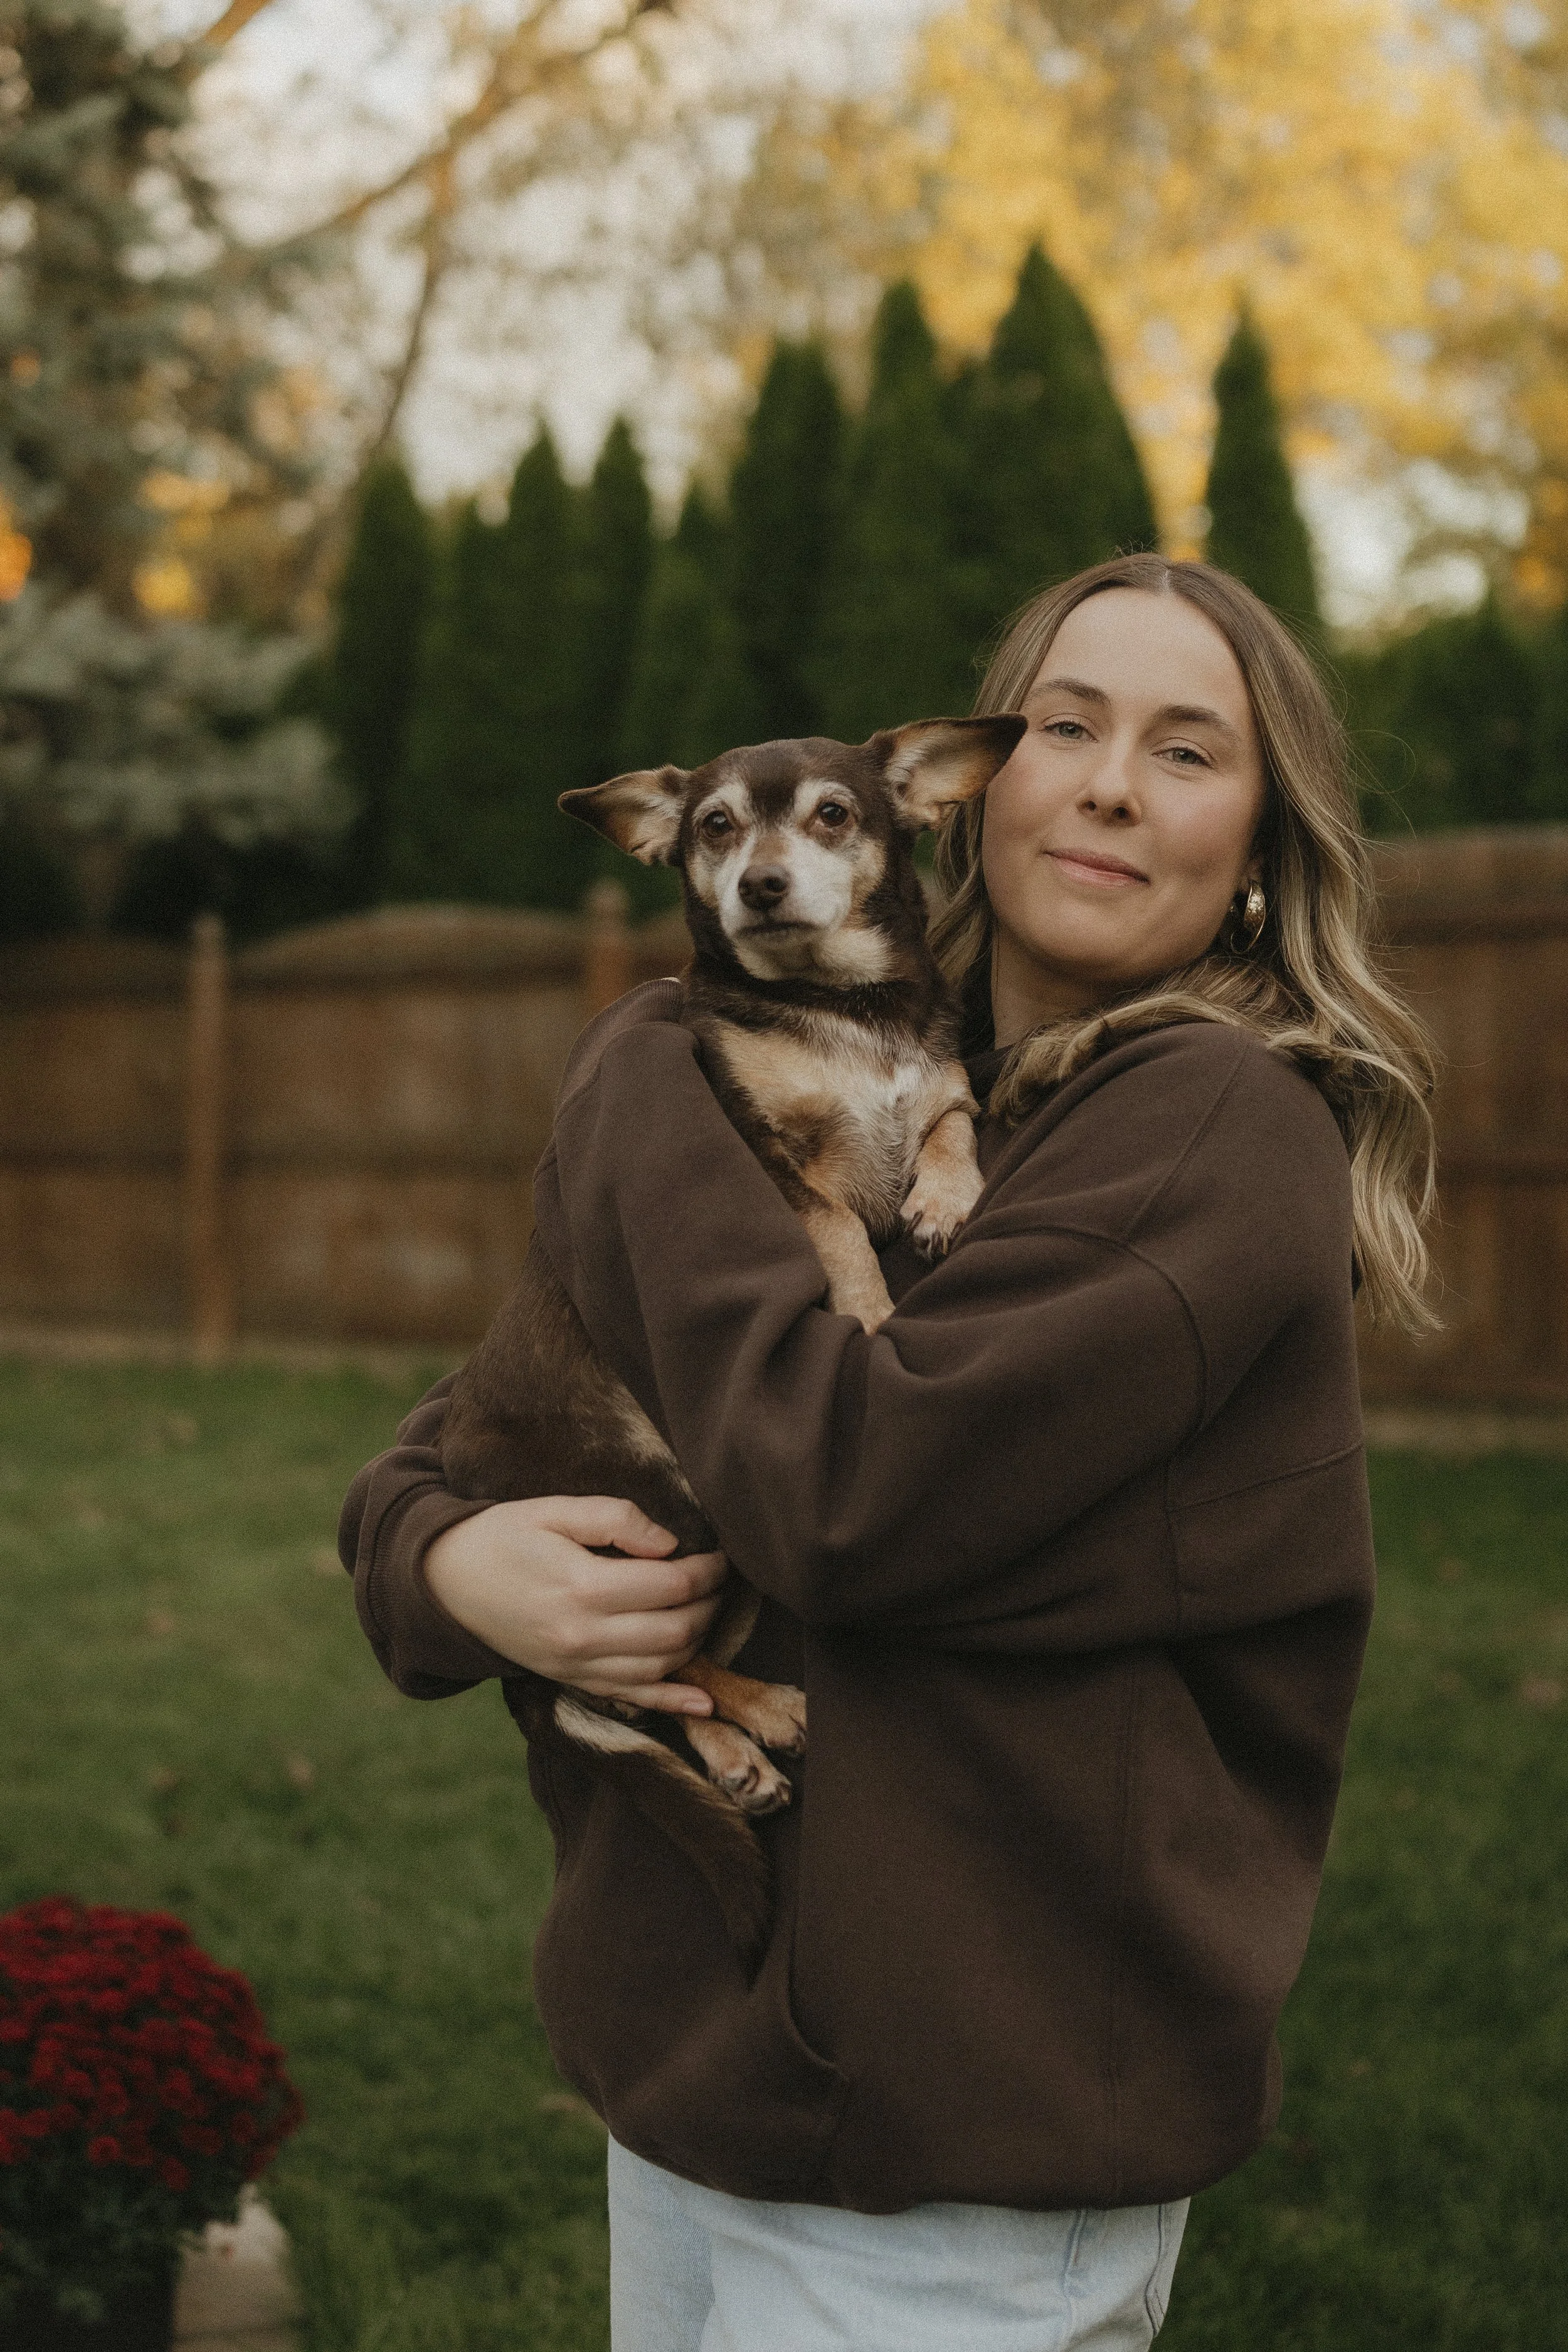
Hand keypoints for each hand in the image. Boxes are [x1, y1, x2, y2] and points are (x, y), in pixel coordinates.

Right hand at [423, 1496, 725, 1715]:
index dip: (707, 1570)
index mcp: (581, 1586)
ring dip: (697, 1641)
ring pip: (660, 1666)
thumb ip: (614, 1519)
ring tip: (708, 1611)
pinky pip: (631, 1697)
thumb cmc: (502, 1537)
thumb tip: (669, 1543)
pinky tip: (704, 1700)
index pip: (670, 1584)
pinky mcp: (570, 1680)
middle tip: (721, 1581)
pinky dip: (671, 1701)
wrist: (445, 1583)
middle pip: (674, 1629)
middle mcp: (582, 1635)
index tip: (721, 1555)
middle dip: (710, 1604)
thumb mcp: (553, 1509)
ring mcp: (575, 1665)